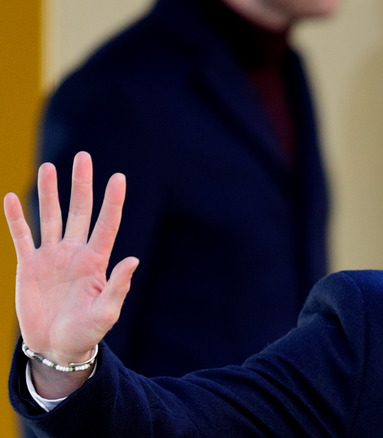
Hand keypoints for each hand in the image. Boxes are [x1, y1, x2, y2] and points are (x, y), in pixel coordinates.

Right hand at [4, 152, 137, 392]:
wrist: (57, 348)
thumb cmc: (87, 333)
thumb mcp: (106, 313)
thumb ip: (118, 286)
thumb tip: (133, 260)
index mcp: (96, 262)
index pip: (106, 224)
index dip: (112, 201)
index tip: (118, 177)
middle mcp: (75, 253)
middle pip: (79, 211)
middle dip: (81, 184)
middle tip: (83, 157)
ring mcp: (52, 257)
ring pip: (50, 216)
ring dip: (49, 193)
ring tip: (49, 167)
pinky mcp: (30, 266)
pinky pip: (22, 236)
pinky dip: (16, 218)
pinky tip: (11, 198)